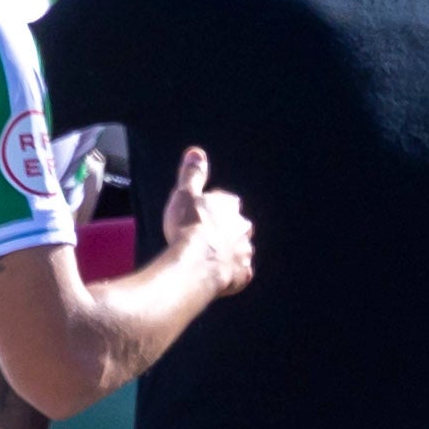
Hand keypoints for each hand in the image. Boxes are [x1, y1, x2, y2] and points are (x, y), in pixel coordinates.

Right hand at [160, 148, 252, 296]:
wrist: (196, 265)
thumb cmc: (188, 228)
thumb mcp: (185, 194)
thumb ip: (193, 174)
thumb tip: (196, 152)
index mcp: (229, 207)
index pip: (226, 202)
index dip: (213, 208)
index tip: (201, 214)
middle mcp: (242, 228)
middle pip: (237, 226)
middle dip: (225, 230)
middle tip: (205, 237)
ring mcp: (244, 252)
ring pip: (239, 249)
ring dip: (228, 252)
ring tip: (209, 258)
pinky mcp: (243, 275)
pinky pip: (239, 273)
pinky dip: (231, 274)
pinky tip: (218, 276)